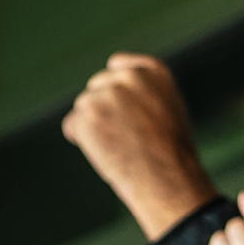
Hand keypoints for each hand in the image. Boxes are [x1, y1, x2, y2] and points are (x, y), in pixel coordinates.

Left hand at [62, 53, 217, 239]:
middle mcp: (130, 76)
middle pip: (98, 86)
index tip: (127, 110)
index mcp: (153, 71)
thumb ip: (141, 93)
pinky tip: (108, 153)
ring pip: (85, 106)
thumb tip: (109, 93)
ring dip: (95, 126)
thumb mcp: (166, 110)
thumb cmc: (170, 153)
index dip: (116, 88)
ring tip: (122, 147)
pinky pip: (73, 125)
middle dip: (104, 108)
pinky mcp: (87, 113)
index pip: (117, 65)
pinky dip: (83, 140)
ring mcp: (107, 93)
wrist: (167, 179)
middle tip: (127, 136)